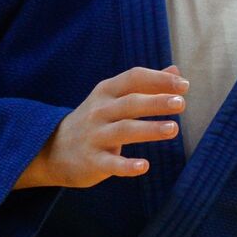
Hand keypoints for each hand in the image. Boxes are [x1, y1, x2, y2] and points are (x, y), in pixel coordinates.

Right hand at [16, 65, 187, 187]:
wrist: (52, 149)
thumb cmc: (96, 120)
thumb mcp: (114, 97)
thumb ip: (145, 85)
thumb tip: (176, 70)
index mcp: (107, 92)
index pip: (134, 78)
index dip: (159, 79)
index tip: (184, 85)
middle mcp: (100, 111)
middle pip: (130, 103)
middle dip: (156, 102)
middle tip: (181, 104)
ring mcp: (95, 136)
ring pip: (124, 131)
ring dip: (149, 129)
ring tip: (173, 129)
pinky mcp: (92, 161)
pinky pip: (111, 163)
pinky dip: (127, 166)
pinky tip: (144, 166)